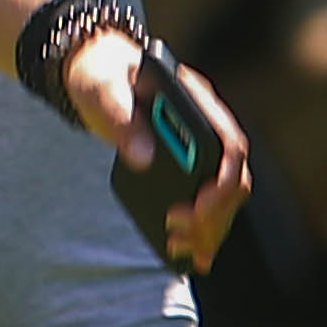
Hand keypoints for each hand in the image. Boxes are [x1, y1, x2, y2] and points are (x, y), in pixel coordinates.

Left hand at [67, 28, 253, 269]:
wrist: (95, 73)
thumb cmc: (101, 75)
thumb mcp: (102, 91)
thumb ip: (120, 117)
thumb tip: (143, 157)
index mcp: (195, 99)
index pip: (229, 144)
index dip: (222, 181)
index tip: (197, 208)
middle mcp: (207, 124)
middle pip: (232, 178)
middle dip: (212, 214)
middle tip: (178, 233)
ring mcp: (200, 146)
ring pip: (224, 197)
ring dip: (210, 229)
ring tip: (184, 251)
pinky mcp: (188, 165)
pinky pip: (208, 202)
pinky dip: (203, 229)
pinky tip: (191, 252)